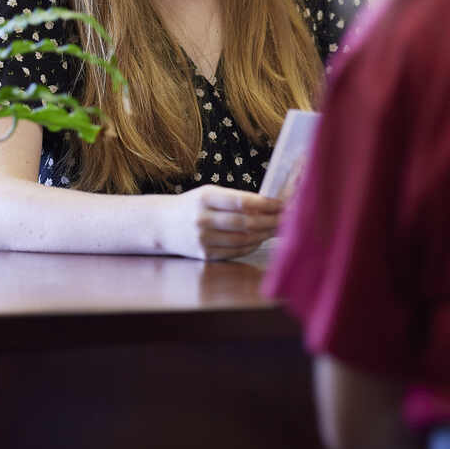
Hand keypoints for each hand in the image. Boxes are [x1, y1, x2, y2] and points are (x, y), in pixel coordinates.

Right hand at [161, 185, 283, 260]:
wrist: (161, 224)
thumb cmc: (192, 205)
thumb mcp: (208, 193)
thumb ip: (235, 199)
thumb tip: (268, 205)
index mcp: (205, 198)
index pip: (242, 202)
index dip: (266, 204)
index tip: (283, 204)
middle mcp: (203, 219)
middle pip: (246, 222)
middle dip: (271, 221)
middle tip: (288, 219)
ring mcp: (203, 239)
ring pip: (243, 239)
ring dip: (264, 235)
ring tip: (277, 229)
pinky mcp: (204, 255)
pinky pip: (235, 251)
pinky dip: (251, 246)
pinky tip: (260, 239)